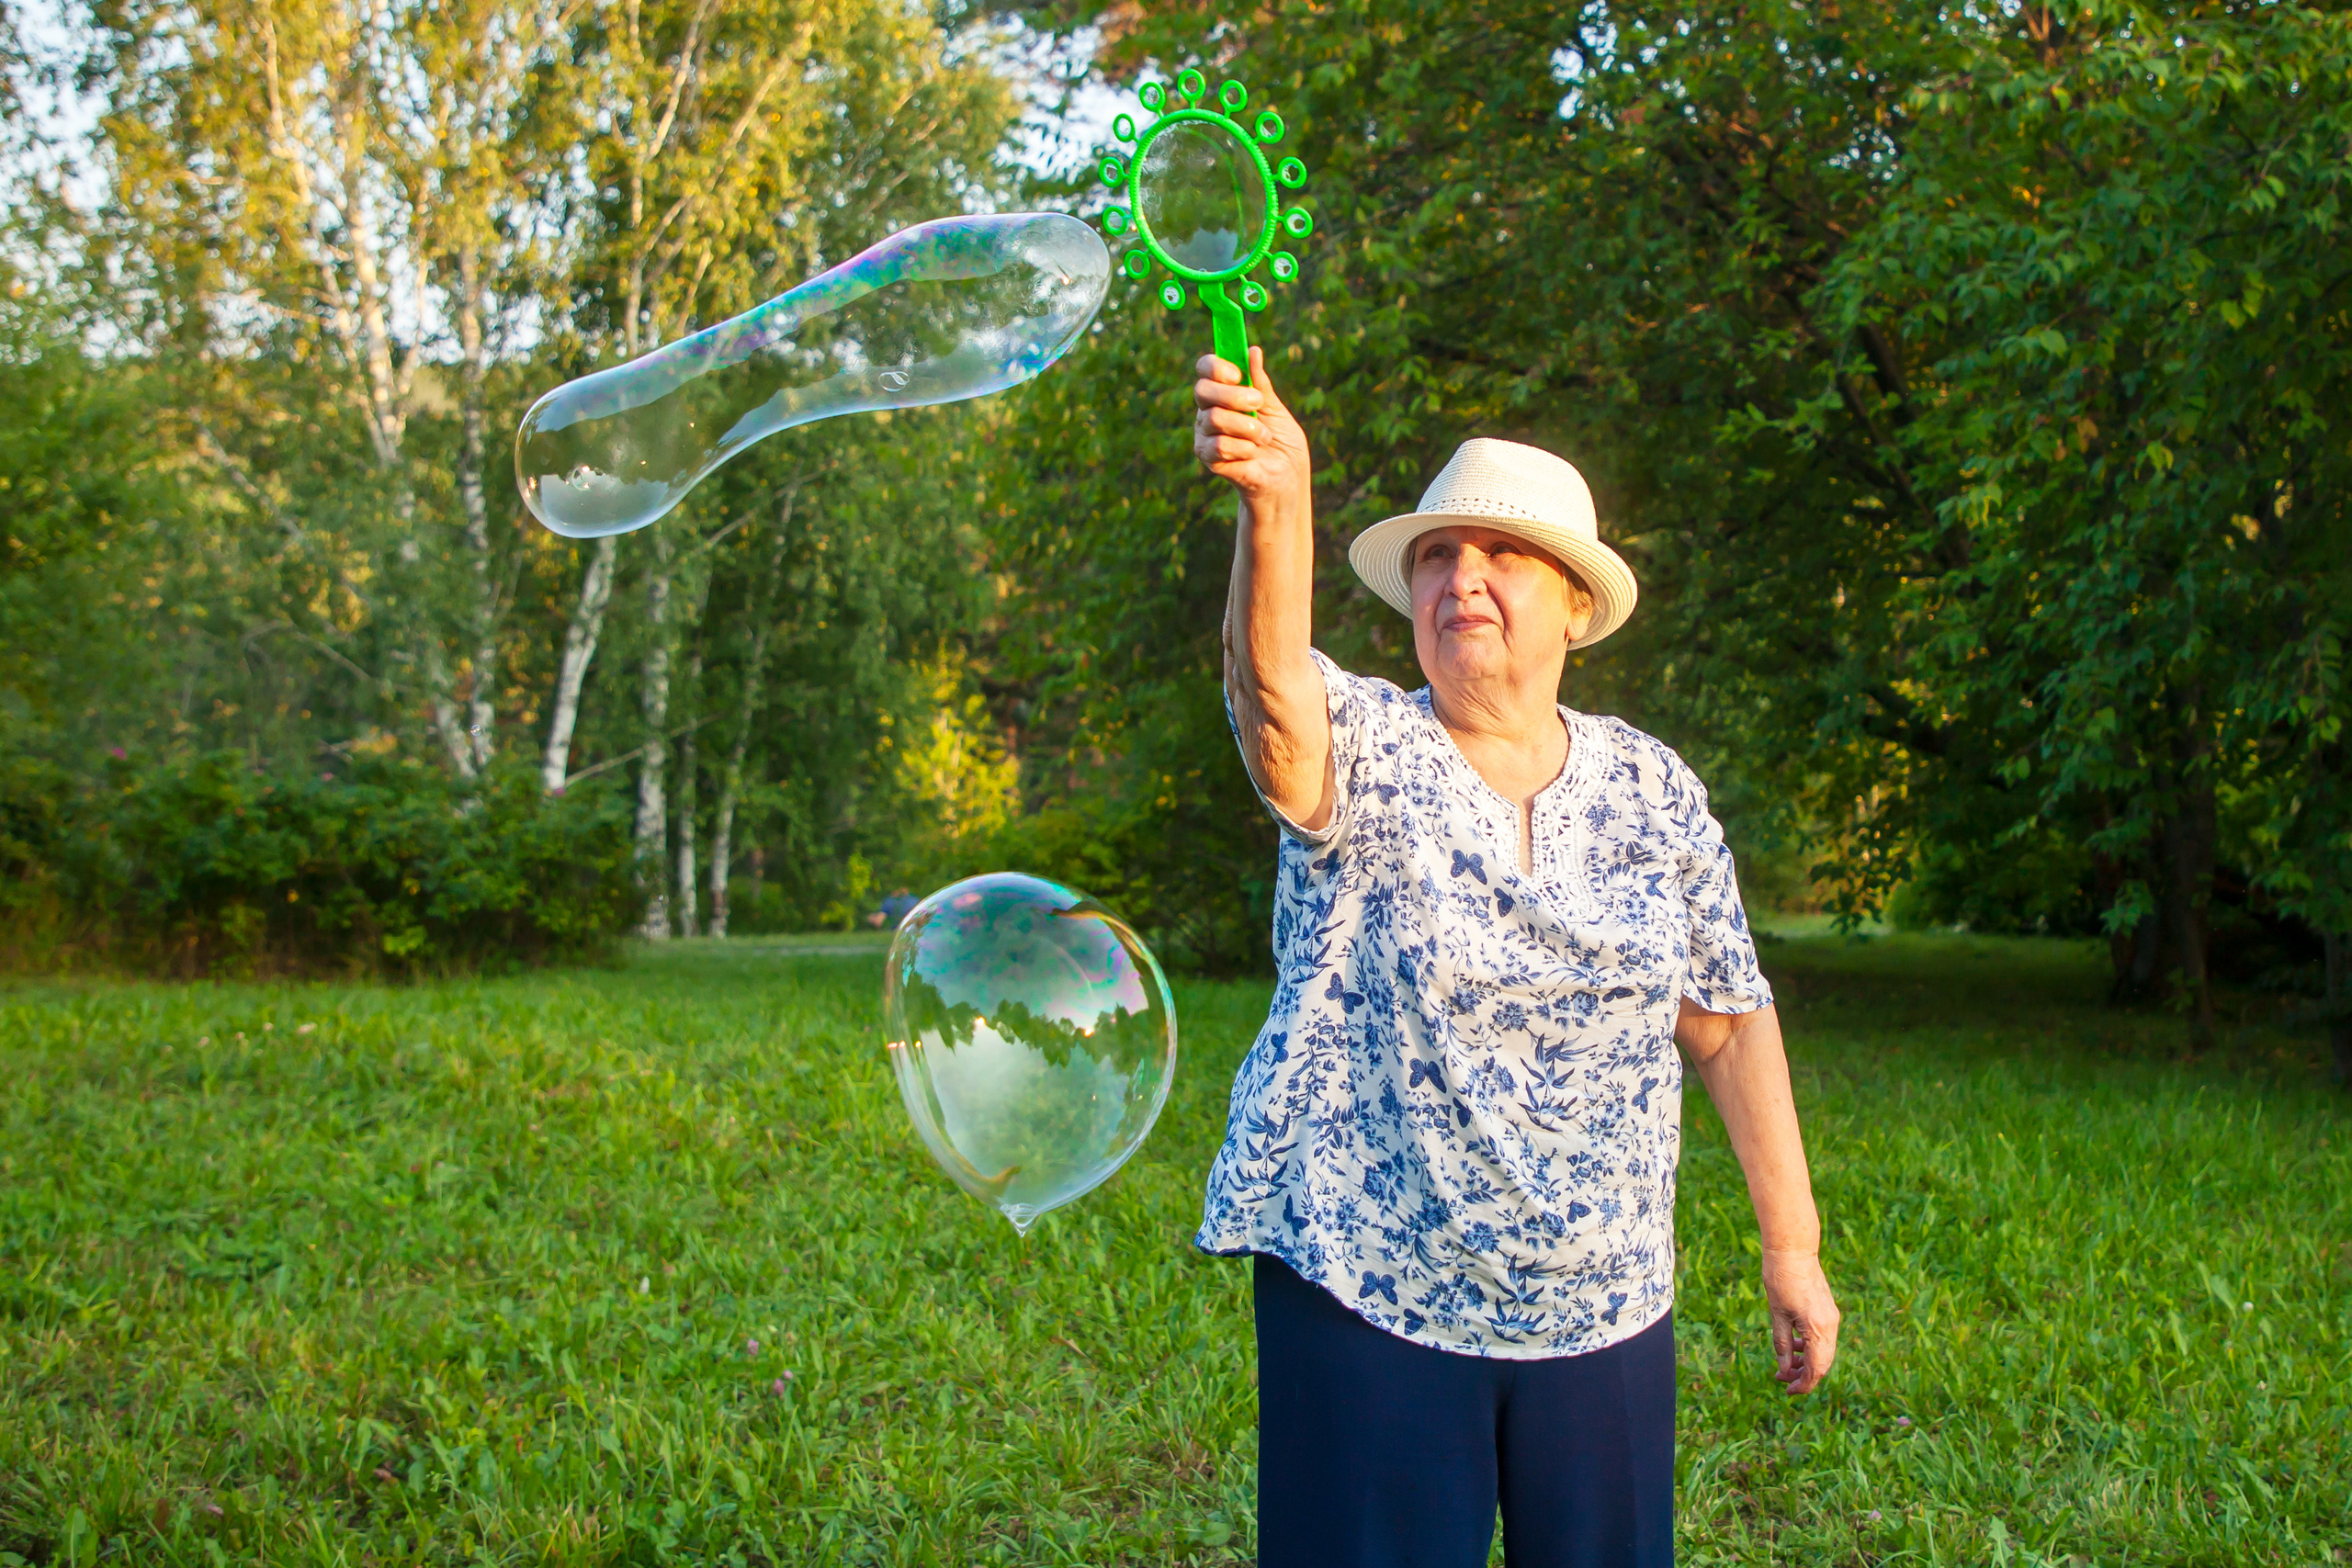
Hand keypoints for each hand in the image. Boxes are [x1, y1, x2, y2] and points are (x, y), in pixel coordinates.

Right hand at [1193, 347, 1310, 515]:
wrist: (1286, 480)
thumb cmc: (1282, 444)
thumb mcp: (1275, 409)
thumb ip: (1260, 383)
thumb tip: (1253, 351)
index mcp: (1224, 393)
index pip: (1205, 369)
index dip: (1217, 366)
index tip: (1237, 373)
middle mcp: (1209, 411)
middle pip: (1203, 390)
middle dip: (1235, 395)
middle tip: (1257, 404)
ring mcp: (1206, 435)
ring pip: (1214, 418)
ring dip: (1247, 427)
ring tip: (1264, 438)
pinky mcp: (1209, 459)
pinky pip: (1219, 445)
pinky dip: (1244, 448)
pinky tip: (1253, 454)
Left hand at [1761, 1248, 1839, 1394]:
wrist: (1793, 1251)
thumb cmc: (1780, 1280)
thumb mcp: (1777, 1315)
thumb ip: (1782, 1345)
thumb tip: (1784, 1370)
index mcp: (1819, 1329)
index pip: (1817, 1369)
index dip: (1803, 1385)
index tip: (1787, 1391)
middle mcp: (1831, 1326)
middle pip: (1823, 1364)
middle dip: (1803, 1376)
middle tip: (1781, 1379)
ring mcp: (1831, 1318)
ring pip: (1823, 1352)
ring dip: (1806, 1362)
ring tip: (1784, 1366)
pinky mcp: (1828, 1311)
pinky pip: (1823, 1338)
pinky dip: (1810, 1348)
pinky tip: (1793, 1346)